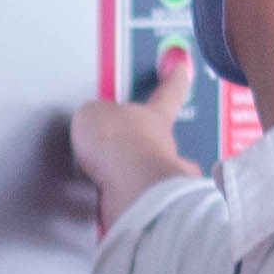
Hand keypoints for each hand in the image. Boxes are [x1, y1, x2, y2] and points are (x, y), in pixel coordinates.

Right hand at [66, 43, 201, 222]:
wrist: (130, 188)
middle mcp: (164, 145)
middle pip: (158, 136)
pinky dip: (127, 199)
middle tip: (125, 142)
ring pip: (151, 170)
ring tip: (109, 176)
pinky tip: (111, 200)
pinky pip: (139, 197)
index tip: (181, 68)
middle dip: (145, 138)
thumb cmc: (119, 144)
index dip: (174, 79)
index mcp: (154, 116)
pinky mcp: (153, 204)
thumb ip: (96, 114)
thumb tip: (93, 120)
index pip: (168, 92)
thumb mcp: (92, 114)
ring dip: (134, 172)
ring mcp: (161, 177)